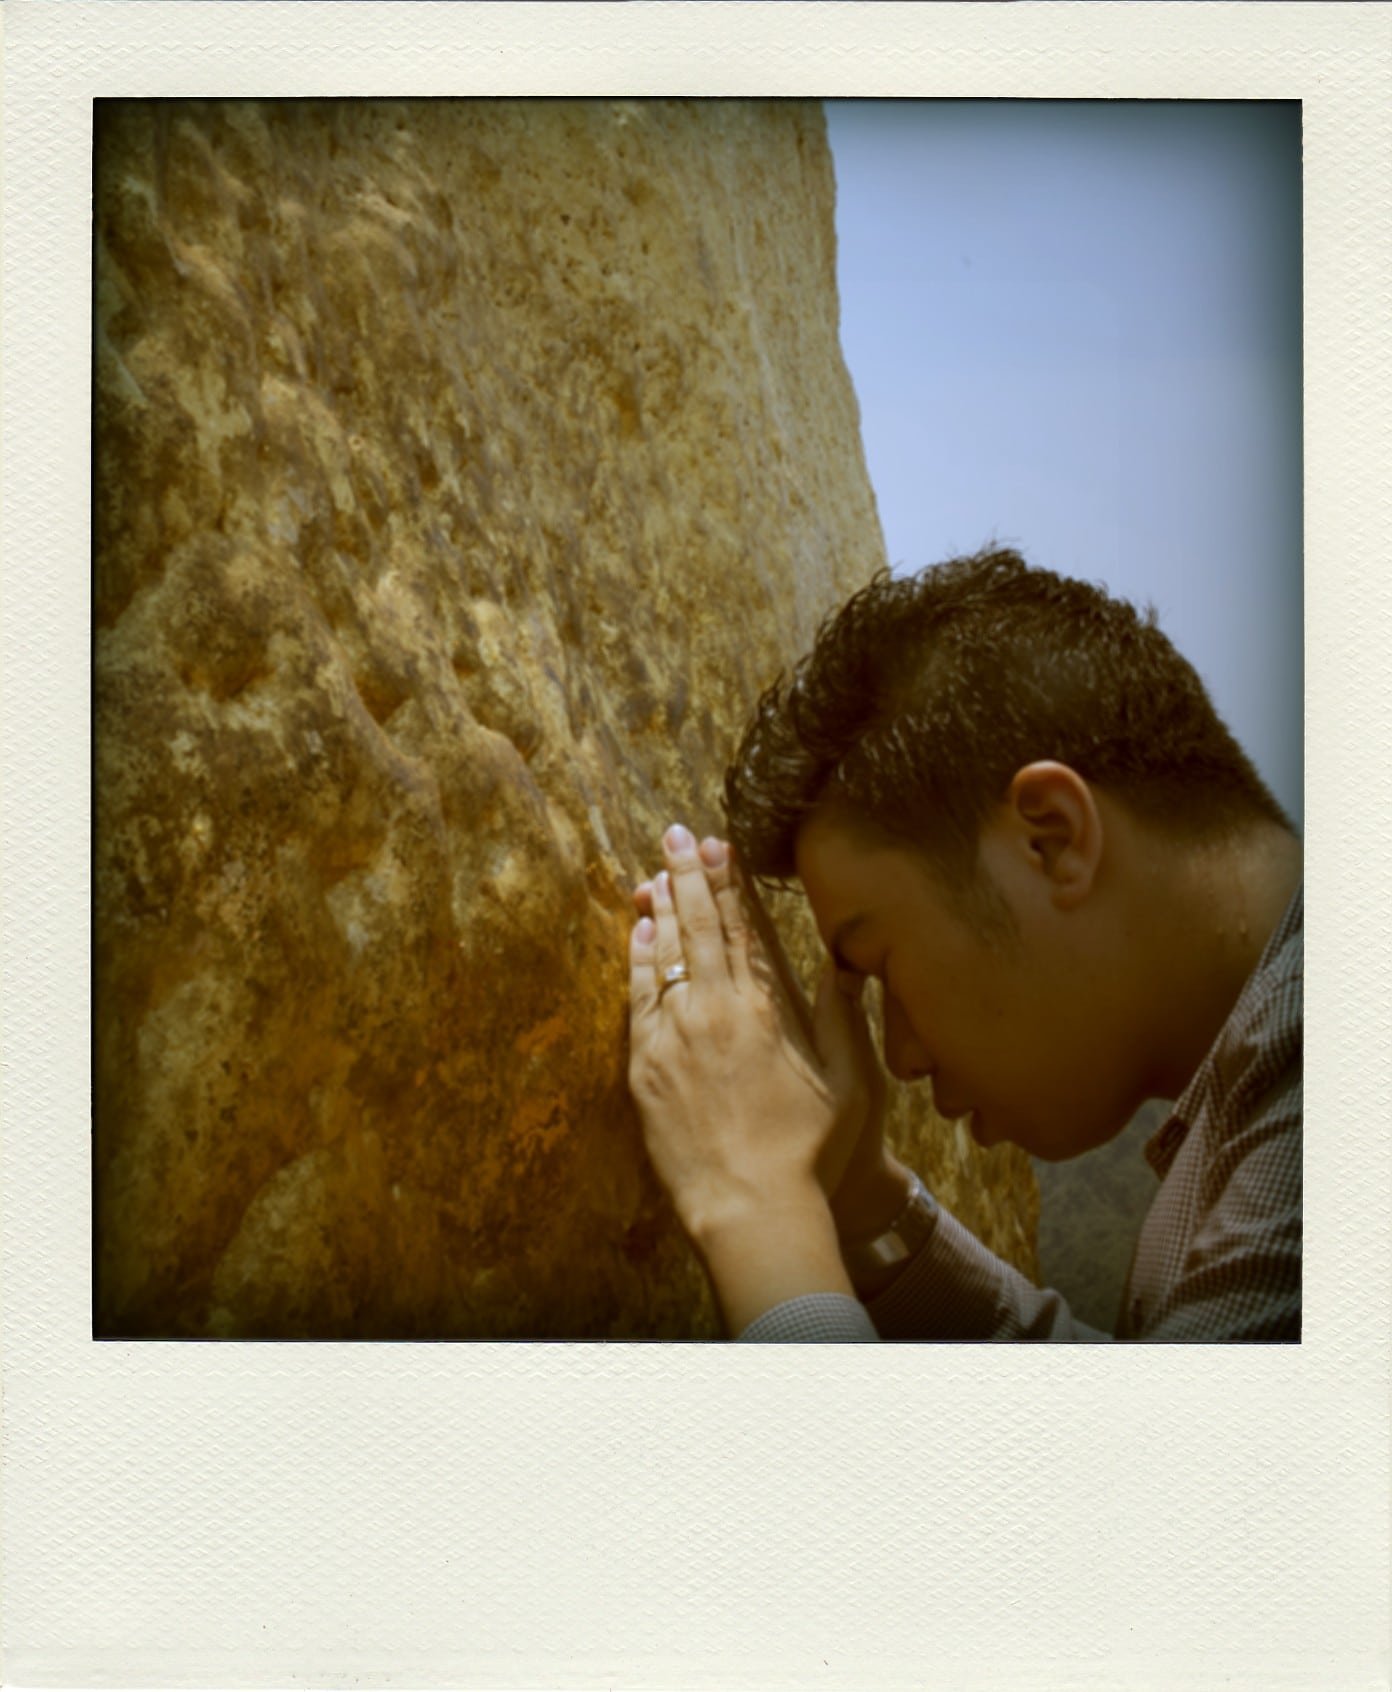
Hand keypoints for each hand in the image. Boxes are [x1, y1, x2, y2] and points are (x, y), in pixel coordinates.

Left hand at [627, 824, 863, 1329]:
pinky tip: (638, 933)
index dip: (728, 883)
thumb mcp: (851, 1082)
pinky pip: (637, 999)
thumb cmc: (810, 1152)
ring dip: (659, 909)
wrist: (750, 1208)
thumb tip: (842, 959)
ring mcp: (674, 1037)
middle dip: (688, 875)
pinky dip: (638, 960)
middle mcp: (715, 1011)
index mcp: (766, 1009)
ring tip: (653, 870)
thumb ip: (842, 1015)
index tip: (719, 846)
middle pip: (698, 928)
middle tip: (677, 834)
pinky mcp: (645, 1067)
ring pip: (662, 955)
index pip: (743, 928)